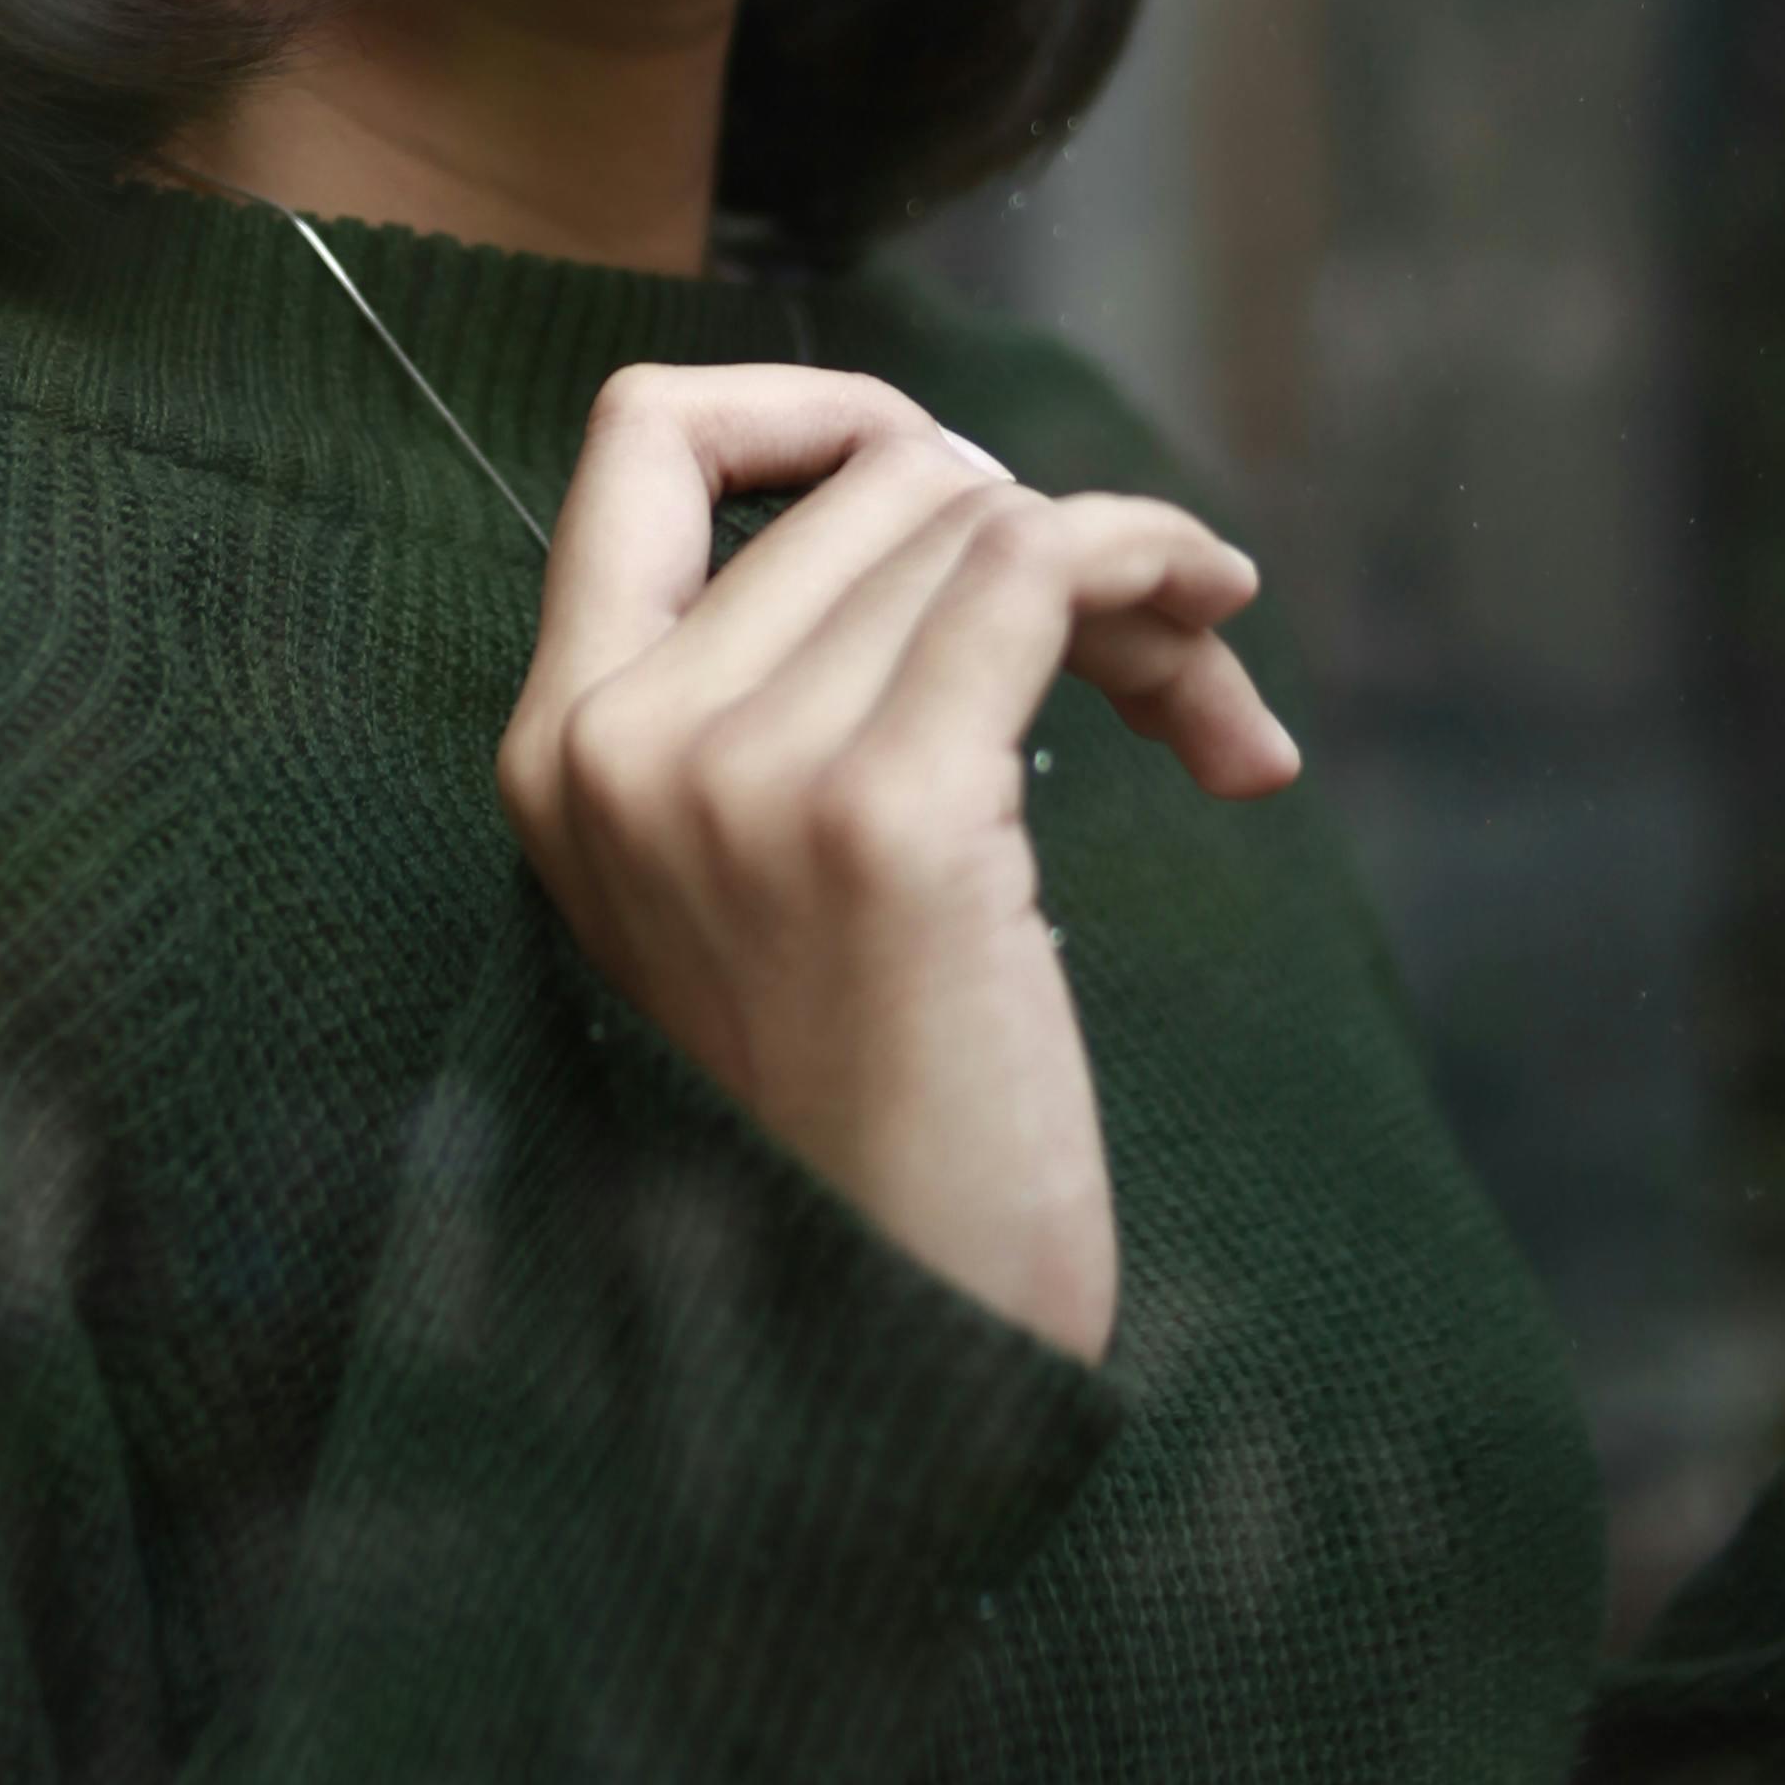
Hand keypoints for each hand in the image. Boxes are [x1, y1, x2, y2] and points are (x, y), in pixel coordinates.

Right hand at [498, 363, 1300, 1362]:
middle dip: (1042, 536)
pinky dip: (1154, 562)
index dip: (819, 410)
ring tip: (1203, 714)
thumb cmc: (862, 1144)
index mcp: (560, 749)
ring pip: (973, 515)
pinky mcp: (885, 820)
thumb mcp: (753, 894)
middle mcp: (625, 742)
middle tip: (1154, 666)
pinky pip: (1039, 566)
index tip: (955, 490)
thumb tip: (970, 504)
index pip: (645, 438)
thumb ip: (788, 704)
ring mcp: (741, 776)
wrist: (876, 1375)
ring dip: (1132, 582)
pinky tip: (1223, 632)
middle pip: (878, 479)